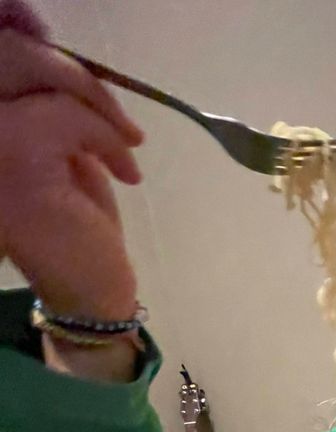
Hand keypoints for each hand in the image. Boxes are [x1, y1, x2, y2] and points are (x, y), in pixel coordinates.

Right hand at [0, 9, 143, 318]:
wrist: (89, 290)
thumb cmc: (72, 224)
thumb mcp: (55, 148)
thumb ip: (44, 102)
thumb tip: (51, 44)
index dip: (25, 41)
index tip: (69, 59)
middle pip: (7, 54)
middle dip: (70, 70)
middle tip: (116, 114)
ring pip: (43, 79)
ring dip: (98, 106)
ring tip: (127, 146)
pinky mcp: (17, 160)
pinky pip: (69, 115)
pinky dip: (109, 136)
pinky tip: (128, 172)